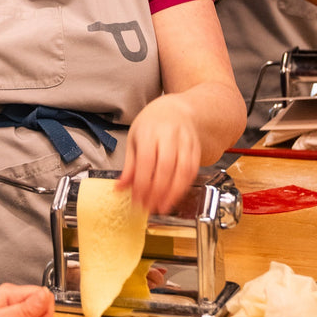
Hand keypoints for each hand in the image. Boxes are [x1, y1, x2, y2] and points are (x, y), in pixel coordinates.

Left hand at [116, 95, 201, 213]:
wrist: (176, 109)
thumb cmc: (151, 124)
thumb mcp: (134, 139)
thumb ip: (129, 165)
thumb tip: (120, 188)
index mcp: (149, 132)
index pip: (146, 161)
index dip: (142, 183)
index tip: (137, 200)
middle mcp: (169, 135)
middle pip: (166, 167)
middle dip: (158, 192)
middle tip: (149, 207)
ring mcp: (185, 141)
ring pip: (183, 170)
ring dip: (173, 193)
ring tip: (163, 206)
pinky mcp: (196, 148)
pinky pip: (193, 170)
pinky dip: (184, 186)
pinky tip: (175, 196)